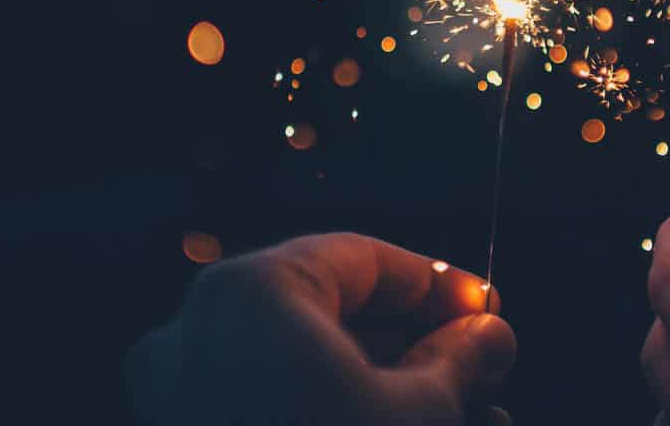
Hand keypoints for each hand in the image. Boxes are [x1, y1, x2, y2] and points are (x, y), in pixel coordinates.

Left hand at [125, 233, 515, 424]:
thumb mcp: (418, 416)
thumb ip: (459, 361)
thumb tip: (489, 335)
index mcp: (252, 294)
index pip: (362, 259)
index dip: (438, 284)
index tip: (488, 311)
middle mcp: (199, 333)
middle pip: (332, 316)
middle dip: (416, 347)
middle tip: (482, 372)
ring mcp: (180, 397)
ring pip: (304, 369)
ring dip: (385, 389)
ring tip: (465, 417)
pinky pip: (272, 408)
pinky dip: (334, 415)